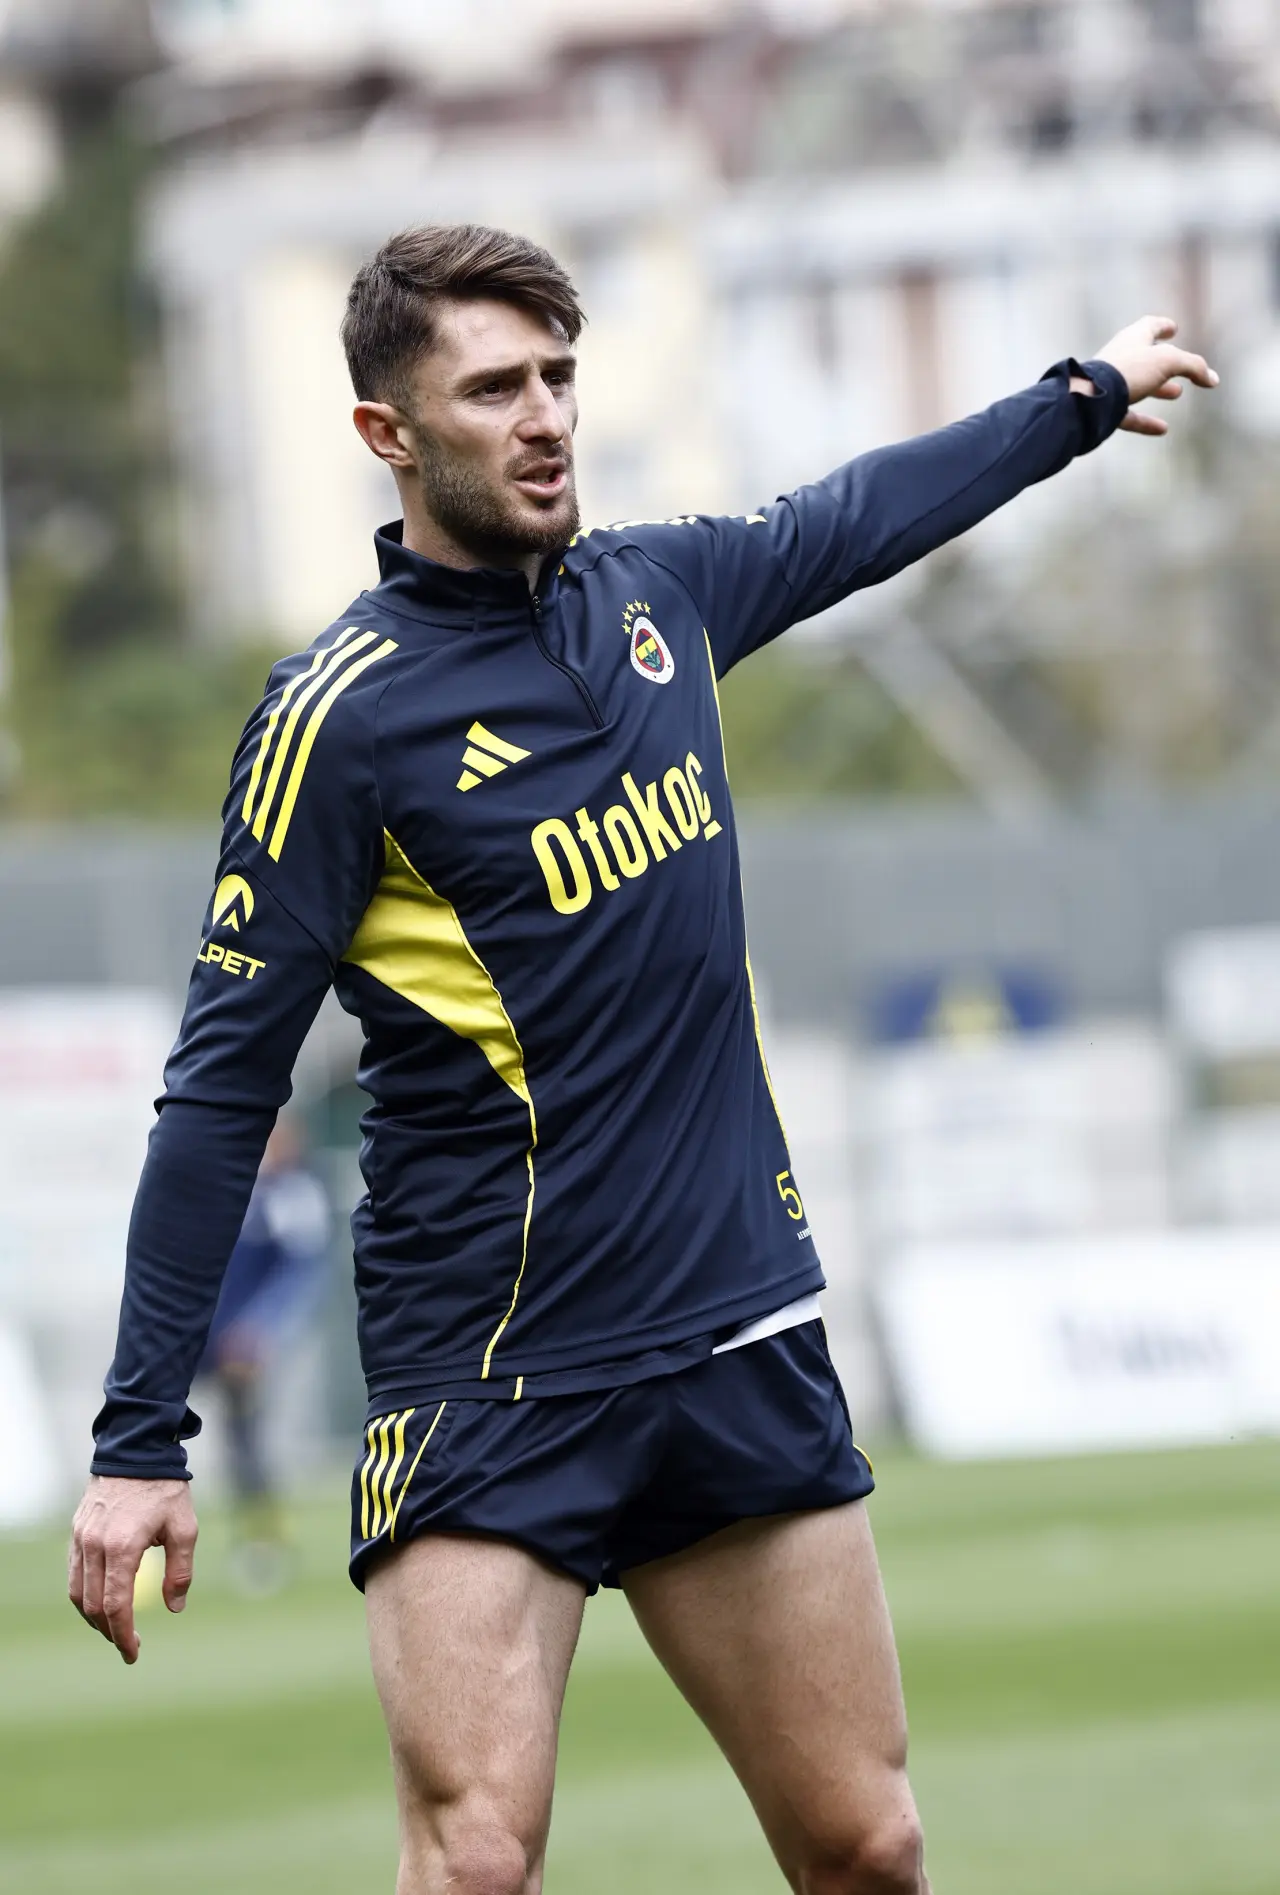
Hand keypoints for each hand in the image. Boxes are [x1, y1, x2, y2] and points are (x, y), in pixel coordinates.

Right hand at [68, 1475, 197, 1663]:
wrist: (137, 1450)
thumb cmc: (165, 1489)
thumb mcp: (185, 1528)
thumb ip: (180, 1571)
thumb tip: (174, 1607)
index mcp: (123, 1546)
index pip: (115, 1605)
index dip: (123, 1635)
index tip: (133, 1653)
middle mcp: (95, 1545)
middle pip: (93, 1605)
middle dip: (109, 1632)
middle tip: (128, 1646)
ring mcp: (81, 1538)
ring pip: (78, 1593)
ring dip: (93, 1618)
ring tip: (114, 1630)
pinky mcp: (77, 1532)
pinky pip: (74, 1574)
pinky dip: (84, 1596)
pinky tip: (100, 1602)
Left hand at [1089, 314, 1218, 436]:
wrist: (1090, 398)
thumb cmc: (1129, 371)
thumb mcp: (1169, 362)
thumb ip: (1194, 367)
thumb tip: (1213, 379)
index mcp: (1133, 338)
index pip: (1150, 326)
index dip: (1163, 326)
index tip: (1173, 328)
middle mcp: (1120, 357)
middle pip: (1145, 357)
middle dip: (1165, 363)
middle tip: (1180, 369)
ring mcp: (1110, 384)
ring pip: (1138, 384)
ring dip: (1158, 388)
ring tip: (1176, 393)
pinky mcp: (1105, 408)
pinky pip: (1128, 414)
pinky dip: (1145, 422)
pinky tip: (1162, 429)